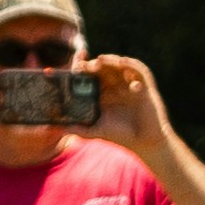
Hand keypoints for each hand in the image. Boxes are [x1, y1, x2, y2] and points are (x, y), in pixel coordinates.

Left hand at [82, 48, 171, 166]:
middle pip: (104, 68)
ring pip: (120, 66)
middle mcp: (115, 86)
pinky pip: (140, 71)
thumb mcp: (96, 131)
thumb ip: (79, 129)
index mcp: (102, 93)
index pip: (90, 75)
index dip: (82, 65)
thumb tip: (58, 128)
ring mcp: (130, 85)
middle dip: (94, 63)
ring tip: (100, 61)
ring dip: (111, 61)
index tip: (73, 62)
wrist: (145, 143)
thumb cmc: (121, 136)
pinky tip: (123, 65)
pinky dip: (132, 66)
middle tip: (86, 64)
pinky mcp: (145, 87)